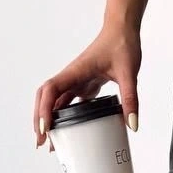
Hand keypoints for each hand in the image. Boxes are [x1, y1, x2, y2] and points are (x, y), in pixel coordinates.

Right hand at [33, 22, 140, 151]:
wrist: (123, 30)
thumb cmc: (122, 44)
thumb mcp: (129, 73)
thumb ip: (130, 99)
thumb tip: (132, 124)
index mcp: (75, 72)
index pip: (50, 90)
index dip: (44, 110)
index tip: (44, 129)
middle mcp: (71, 77)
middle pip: (45, 99)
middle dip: (40, 120)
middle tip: (42, 142)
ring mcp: (76, 81)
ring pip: (55, 102)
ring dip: (50, 120)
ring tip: (51, 141)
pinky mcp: (84, 84)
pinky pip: (69, 102)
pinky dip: (65, 116)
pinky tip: (68, 130)